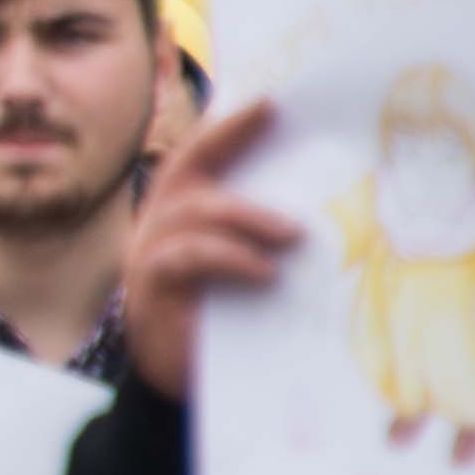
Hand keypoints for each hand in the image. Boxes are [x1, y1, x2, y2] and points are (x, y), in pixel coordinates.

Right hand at [114, 94, 297, 404]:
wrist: (182, 374)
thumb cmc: (222, 312)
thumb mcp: (246, 260)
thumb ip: (264, 231)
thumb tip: (324, 204)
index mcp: (184, 205)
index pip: (204, 150)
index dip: (232, 123)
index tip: (275, 100)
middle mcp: (161, 220)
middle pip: (188, 164)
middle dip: (228, 136)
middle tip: (272, 118)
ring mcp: (150, 251)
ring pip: (192, 213)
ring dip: (246, 217)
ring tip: (293, 234)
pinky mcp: (152, 287)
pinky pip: (187, 259)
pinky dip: (229, 260)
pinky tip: (265, 273)